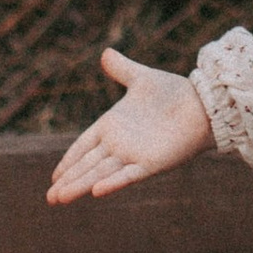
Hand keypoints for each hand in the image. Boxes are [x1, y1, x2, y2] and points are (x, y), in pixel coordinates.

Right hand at [47, 48, 214, 203]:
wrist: (203, 104)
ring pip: (100, 174)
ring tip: (59, 199)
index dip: (68, 161)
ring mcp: (134, 155)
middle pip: (87, 165)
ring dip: (81, 186)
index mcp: (112, 125)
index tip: (54, 177)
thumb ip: (123, 69)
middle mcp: (119, 144)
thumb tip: (105, 53)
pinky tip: (96, 192)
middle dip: (68, 181)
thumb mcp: (142, 79)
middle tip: (49, 199)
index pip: (83, 146)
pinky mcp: (151, 164)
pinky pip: (128, 175)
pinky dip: (112, 183)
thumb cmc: (173, 92)